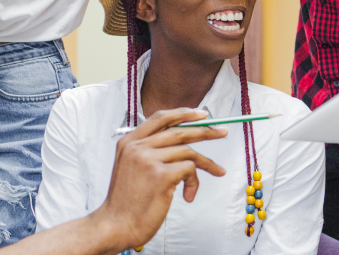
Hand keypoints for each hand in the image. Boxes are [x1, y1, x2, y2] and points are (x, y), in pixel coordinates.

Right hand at [98, 108, 226, 249]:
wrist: (116, 225)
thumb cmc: (127, 201)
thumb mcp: (131, 166)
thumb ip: (150, 151)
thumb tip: (183, 141)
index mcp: (129, 142)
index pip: (160, 118)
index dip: (183, 114)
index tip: (202, 114)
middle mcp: (137, 147)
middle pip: (179, 131)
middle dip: (205, 131)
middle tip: (222, 132)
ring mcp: (148, 160)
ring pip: (188, 151)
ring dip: (206, 164)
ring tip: (216, 172)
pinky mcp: (161, 175)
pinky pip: (190, 169)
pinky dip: (194, 182)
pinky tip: (188, 195)